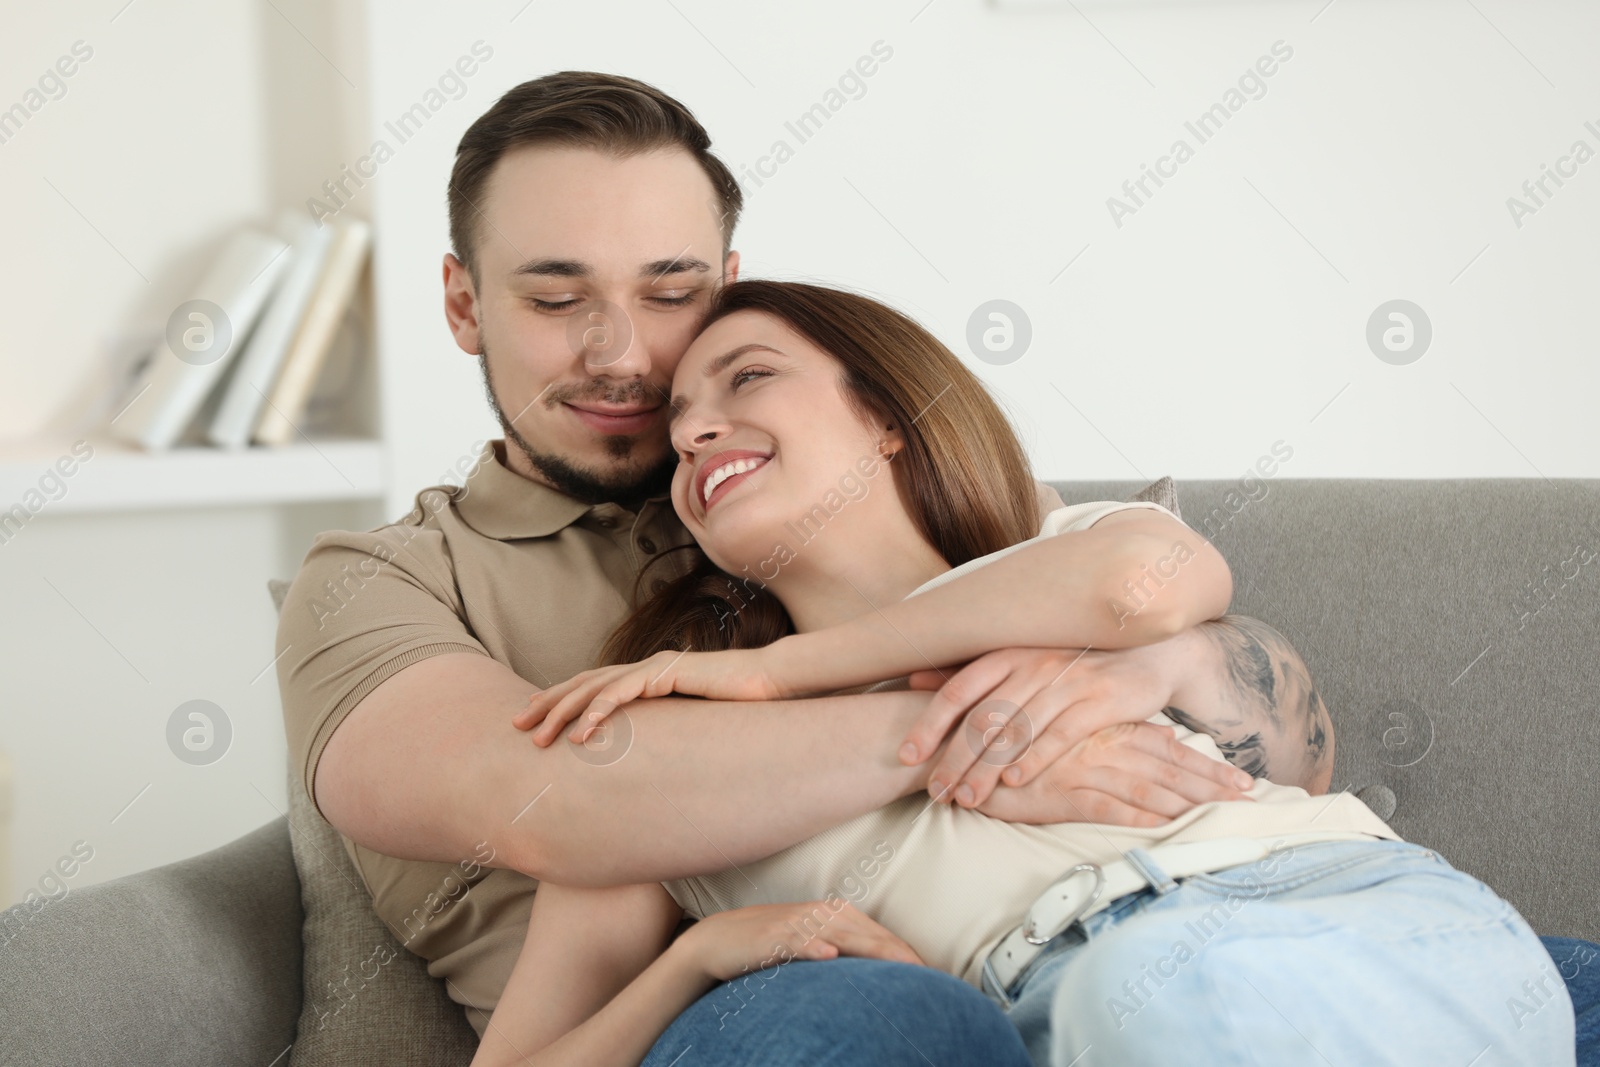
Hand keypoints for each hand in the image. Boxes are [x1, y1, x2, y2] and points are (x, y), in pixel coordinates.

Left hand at [513, 648, 782, 745]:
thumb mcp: (694, 725)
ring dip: (563, 712)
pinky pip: (624, 694)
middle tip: (517, 725)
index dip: (562, 701)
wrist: (776, 682)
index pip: (594, 687)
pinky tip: (581, 734)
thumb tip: (653, 763)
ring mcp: (654, 668)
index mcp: (648, 678)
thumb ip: (670, 734)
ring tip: (538, 737)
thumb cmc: (742, 708)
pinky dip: (598, 712)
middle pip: (583, 684)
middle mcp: (645, 668)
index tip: (534, 719)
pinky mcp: (667, 674)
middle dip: (547, 704)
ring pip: (595, 688)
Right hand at [674, 900, 923, 982]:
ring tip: (899, 966)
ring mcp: (797, 924)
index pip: (879, 935)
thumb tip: (877, 973)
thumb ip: (844, 952)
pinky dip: (813, 947)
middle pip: (868, 934)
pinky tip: (829, 956)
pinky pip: (797, 942)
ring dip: (870, 950)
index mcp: (836, 915)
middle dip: (898, 954)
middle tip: (926, 975)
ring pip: (841, 935)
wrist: (719, 940)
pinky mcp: (772, 938)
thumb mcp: (813, 945)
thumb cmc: (772, 945)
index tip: (931, 974)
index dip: (905, 953)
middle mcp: (821, 914)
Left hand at [900, 641, 1251, 807]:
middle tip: (935, 792)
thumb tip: (915, 679)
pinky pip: (1059, 733)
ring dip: (987, 769)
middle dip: (955, 759)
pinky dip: (1034, 758)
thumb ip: (971, 673)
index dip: (930, 723)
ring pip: (1017, 730)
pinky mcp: (1098, 700)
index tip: (907, 756)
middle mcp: (1033, 663)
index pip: (959, 689)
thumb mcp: (1021, 660)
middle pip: (983, 717)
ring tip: (967, 798)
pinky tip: (1014, 782)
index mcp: (1009, 653)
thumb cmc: (1072, 663)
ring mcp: (1066, 681)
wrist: (1147, 654)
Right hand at [976, 720, 1250, 826]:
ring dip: (1188, 805)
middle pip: (1170, 769)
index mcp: (1108, 728)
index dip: (1207, 765)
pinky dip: (1140, 820)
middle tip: (1252, 801)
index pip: (1169, 748)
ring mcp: (1083, 766)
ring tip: (1225, 818)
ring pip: (1148, 788)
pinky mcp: (1062, 791)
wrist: (965, 744)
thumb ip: (1121, 730)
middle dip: (1212, 786)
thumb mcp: (1075, 727)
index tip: (1243, 782)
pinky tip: (1168, 829)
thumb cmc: (1020, 741)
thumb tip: (1166, 737)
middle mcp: (1102, 743)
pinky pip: (1109, 808)